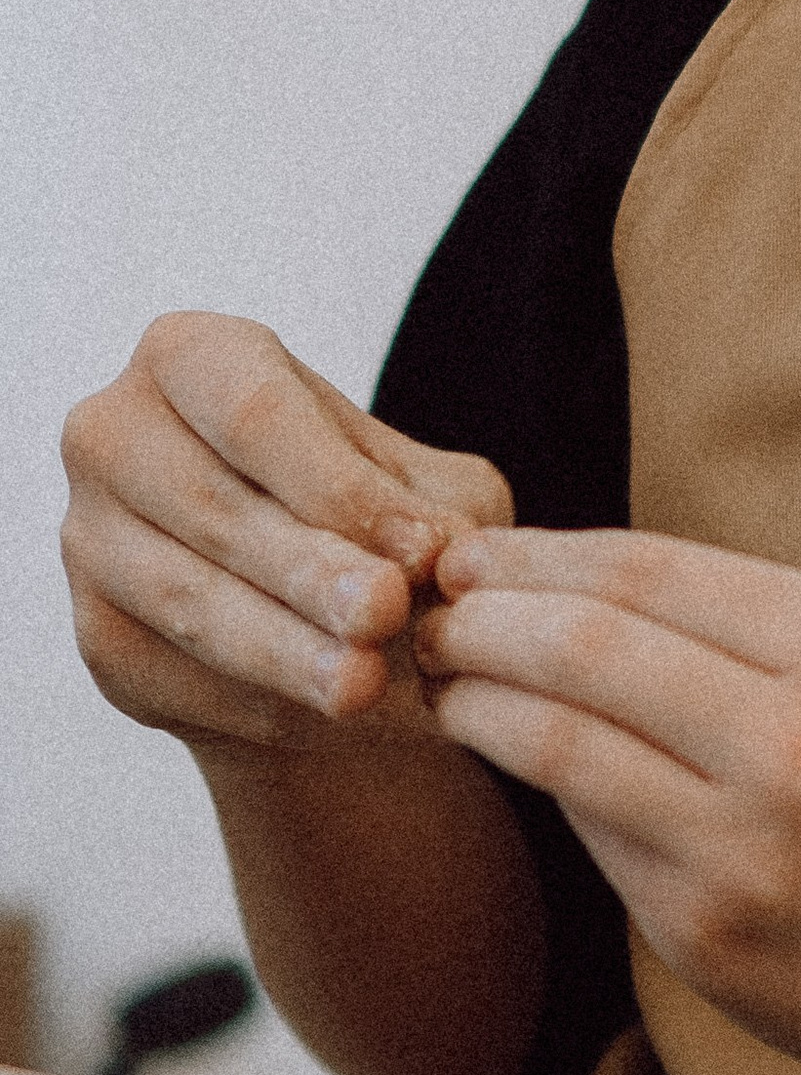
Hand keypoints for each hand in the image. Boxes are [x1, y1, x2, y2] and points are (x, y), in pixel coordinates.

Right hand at [62, 313, 512, 754]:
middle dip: (305, 570)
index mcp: (194, 356)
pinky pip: (168, 674)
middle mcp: (116, 431)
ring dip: (279, 649)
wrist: (326, 615)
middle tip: (386, 617)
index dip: (337, 487)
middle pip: (211, 506)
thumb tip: (436, 551)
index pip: (257, 414)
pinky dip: (251, 701)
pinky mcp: (95, 632)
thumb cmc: (380, 518)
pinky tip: (318, 717)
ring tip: (362, 686)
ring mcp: (91, 535)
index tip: (419, 552)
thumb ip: (434, 512)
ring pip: (183, 599)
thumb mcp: (429, 493)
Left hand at [416, 530, 800, 1074]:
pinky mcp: (706, 933)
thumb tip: (585, 586)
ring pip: (559, 735)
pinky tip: (503, 752)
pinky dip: (532, 778)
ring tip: (441, 676)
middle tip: (429, 607)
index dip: (540, 552)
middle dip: (486, 614)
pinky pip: (589, 829)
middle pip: (588, 639)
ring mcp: (747, 844)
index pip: (652, 568)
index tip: (478, 549)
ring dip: (476, 696)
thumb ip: (758, 638)